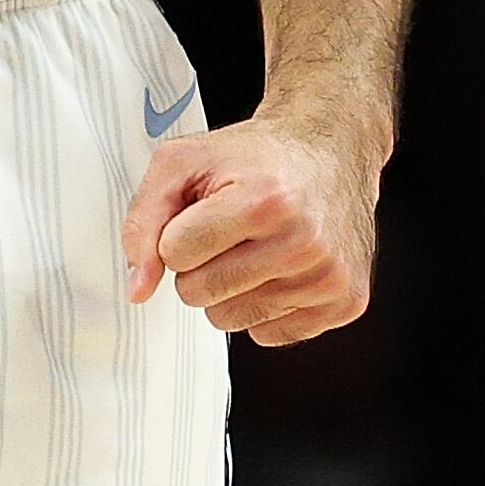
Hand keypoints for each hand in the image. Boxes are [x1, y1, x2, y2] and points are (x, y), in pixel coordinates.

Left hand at [123, 105, 381, 344]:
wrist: (332, 150)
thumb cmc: (256, 157)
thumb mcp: (184, 162)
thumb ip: (144, 220)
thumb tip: (139, 288)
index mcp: (264, 200)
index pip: (174, 253)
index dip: (178, 232)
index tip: (205, 210)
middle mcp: (304, 241)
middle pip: (199, 293)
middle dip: (200, 263)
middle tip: (231, 229)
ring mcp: (329, 276)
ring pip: (229, 320)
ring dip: (230, 288)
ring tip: (256, 246)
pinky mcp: (345, 302)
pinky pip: (267, 335)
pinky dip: (264, 306)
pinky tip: (282, 266)